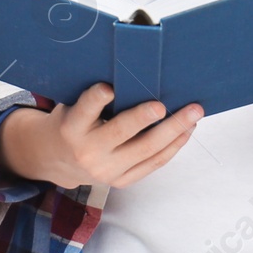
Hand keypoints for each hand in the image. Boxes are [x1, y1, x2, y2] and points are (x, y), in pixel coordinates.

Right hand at [0, 84, 201, 189]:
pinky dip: (173, 146)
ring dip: (174, 130)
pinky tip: (186, 131)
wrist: (60, 159)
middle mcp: (88, 151)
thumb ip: (92, 96)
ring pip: (146, 150)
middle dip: (144, 118)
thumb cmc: (72, 122)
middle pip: (121, 132)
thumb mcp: (71, 107)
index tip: (108, 87)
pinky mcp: (122, 181)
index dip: (96, 99)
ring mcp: (107, 170)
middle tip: (163, 105)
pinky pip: (153, 163)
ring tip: (193, 113)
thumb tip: (131, 71)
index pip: (84, 110)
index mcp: (71, 128)